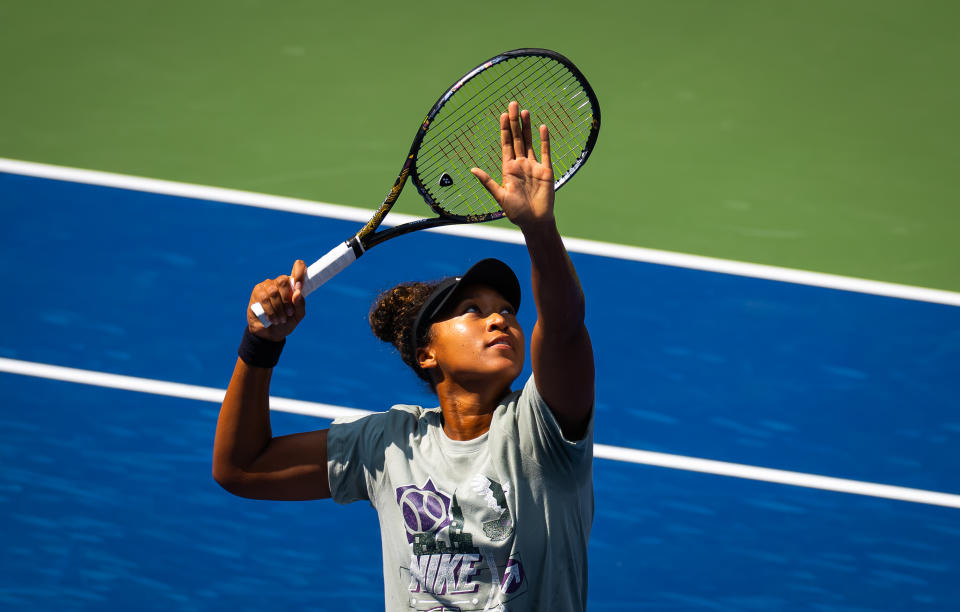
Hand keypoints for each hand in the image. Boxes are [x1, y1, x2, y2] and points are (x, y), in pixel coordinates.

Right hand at [246, 260, 306, 340]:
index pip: (298, 266)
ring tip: (281, 319)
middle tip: (289, 313)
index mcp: (293, 285)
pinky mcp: (257, 291)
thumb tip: (297, 293)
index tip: (300, 287)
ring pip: (273, 291)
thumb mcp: (297, 316)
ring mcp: (267, 285)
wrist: (270, 334)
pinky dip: (270, 310)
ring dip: (278, 308)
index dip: (300, 272)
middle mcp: (280, 282)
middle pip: (284, 280)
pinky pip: (264, 298)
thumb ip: (300, 304)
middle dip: (287, 300)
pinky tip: (272, 319)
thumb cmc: (286, 322)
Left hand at [471, 101, 554, 230]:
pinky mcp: (546, 171)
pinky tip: (542, 128)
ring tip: (525, 111)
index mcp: (508, 169)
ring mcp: (534, 166)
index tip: (503, 115)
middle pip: (517, 138)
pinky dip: (544, 140)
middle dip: (514, 122)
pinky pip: (545, 152)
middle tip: (513, 104)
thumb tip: (472, 169)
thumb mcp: (500, 196)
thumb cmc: (516, 212)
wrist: (535, 222)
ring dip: (527, 127)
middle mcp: (521, 164)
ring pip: (529, 142)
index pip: (505, 144)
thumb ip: (488, 182)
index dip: (504, 129)